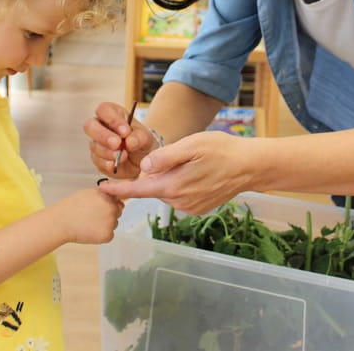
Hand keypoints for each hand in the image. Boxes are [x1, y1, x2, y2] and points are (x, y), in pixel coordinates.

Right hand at [55, 187, 122, 244]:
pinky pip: (109, 235)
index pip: (117, 202)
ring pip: (113, 225)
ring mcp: (111, 223)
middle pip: (117, 213)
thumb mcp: (90, 193)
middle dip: (108, 215)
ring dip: (105, 225)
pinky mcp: (107, 235)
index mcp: (108, 197)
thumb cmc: (72, 207)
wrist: (62, 222)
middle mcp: (112, 209)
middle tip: (92, 217)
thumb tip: (119, 201)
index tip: (97, 209)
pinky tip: (90, 231)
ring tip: (89, 223)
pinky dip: (101, 235)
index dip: (107, 206)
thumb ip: (105, 195)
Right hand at [83, 102, 158, 177]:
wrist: (142, 160)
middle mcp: (101, 126)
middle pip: (90, 125)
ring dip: (108, 152)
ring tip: (124, 156)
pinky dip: (106, 164)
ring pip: (94, 145)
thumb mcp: (146, 137)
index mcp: (113, 114)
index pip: (104, 110)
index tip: (125, 131)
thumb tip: (129, 142)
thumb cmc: (142, 142)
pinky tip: (115, 164)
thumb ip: (140, 137)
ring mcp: (97, 143)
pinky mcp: (97, 159)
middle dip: (102, 135)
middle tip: (117, 143)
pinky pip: (96, 161)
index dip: (112, 120)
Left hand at [98, 131, 254, 214]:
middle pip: (154, 187)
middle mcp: (179, 201)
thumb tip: (145, 166)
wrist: (250, 166)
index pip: (139, 189)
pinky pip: (181, 196)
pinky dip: (183, 184)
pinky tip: (199, 173)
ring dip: (171, 178)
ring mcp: (190, 207)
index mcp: (173, 185)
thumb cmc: (222, 150)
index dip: (119, 189)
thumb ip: (166, 156)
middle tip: (180, 154)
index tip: (103, 190)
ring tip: (194, 163)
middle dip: (156, 173)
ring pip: (168, 190)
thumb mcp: (192, 144)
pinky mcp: (199, 208)